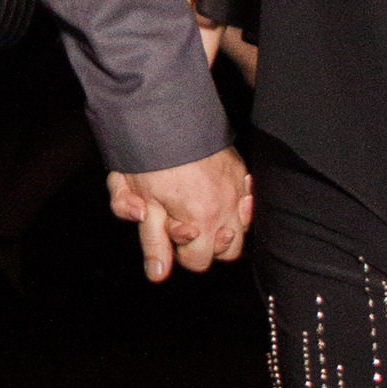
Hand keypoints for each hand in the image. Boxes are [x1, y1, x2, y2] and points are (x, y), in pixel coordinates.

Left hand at [110, 143, 251, 280]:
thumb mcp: (139, 201)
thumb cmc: (147, 156)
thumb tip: (158, 274)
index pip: (198, 262)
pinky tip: (216, 195)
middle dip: (206, 245)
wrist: (163, 113)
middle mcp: (226, 207)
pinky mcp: (241, 169)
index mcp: (201, 220)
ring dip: (223, 227)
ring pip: (241, 228)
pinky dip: (236, 204)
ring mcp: (238, 187)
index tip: (167, 232)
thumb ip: (151, 241)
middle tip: (183, 225)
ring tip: (200, 212)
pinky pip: (247, 201)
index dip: (178, 251)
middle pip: (227, 251)